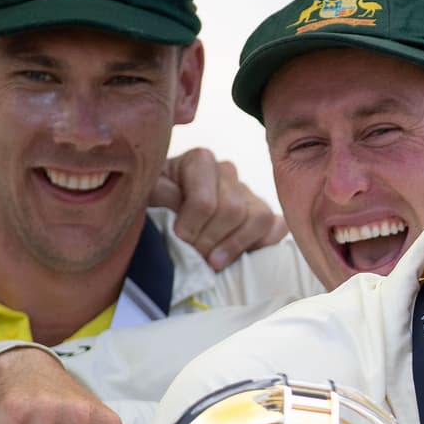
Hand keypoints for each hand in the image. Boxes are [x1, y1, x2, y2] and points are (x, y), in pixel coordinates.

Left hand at [151, 147, 286, 269]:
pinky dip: (261, 244)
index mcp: (200, 161)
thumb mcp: (146, 196)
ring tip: (213, 262)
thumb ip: (158, 193)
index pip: (205, 200)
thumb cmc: (153, 209)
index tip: (179, 239)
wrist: (162, 224)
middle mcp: (227, 172)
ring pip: (259, 218)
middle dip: (210, 239)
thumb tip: (177, 199)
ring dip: (234, 246)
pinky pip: (277, 228)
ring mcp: (249, 194)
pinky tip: (237, 257)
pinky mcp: (264, 215)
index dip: (191, 227)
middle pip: (232, 210)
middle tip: (194, 254)